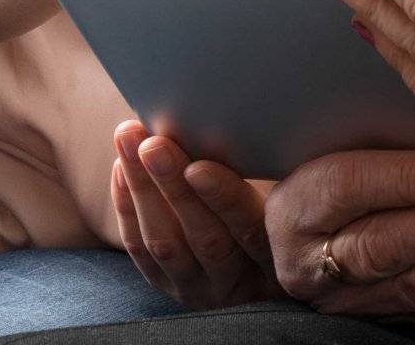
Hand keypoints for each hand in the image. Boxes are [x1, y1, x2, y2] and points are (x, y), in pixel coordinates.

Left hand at [111, 122, 280, 309]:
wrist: (259, 268)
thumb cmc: (286, 213)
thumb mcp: (292, 201)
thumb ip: (285, 179)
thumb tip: (259, 126)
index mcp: (278, 260)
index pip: (252, 231)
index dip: (225, 199)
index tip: (200, 166)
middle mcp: (239, 282)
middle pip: (204, 238)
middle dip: (173, 188)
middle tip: (152, 145)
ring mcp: (201, 289)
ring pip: (165, 245)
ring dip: (142, 190)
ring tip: (128, 142)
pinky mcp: (170, 286)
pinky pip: (142, 253)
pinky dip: (128, 208)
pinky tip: (121, 168)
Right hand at [264, 148, 414, 324]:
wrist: (315, 225)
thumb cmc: (331, 164)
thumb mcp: (335, 141)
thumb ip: (378, 131)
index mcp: (293, 208)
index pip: (346, 188)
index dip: (407, 180)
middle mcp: (312, 264)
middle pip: (385, 245)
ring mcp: (351, 300)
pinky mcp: (388, 319)